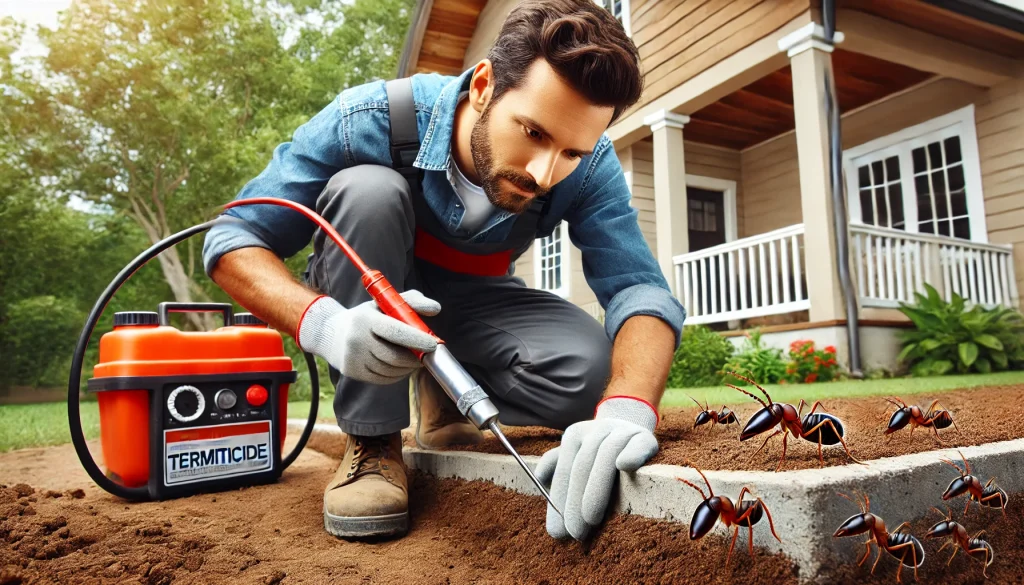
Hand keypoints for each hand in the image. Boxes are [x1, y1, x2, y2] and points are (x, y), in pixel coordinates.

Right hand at [297, 290, 439, 384]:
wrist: (332, 332)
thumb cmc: (369, 315)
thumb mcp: (385, 302)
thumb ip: (412, 301)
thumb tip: (436, 308)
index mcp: (366, 319)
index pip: (395, 331)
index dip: (417, 339)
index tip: (434, 344)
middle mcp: (357, 339)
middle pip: (395, 356)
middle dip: (416, 358)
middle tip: (428, 355)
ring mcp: (354, 358)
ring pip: (391, 370)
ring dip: (408, 367)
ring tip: (415, 359)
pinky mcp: (353, 372)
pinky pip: (384, 378)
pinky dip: (398, 374)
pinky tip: (401, 366)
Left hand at [535, 396, 658, 540]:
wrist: (632, 424)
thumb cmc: (600, 449)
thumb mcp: (576, 452)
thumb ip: (557, 463)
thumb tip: (539, 476)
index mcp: (575, 435)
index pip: (565, 471)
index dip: (559, 500)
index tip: (558, 531)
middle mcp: (596, 430)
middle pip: (582, 466)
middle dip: (576, 502)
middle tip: (575, 532)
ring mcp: (621, 431)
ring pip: (606, 456)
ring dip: (597, 488)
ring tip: (592, 519)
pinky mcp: (645, 437)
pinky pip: (638, 445)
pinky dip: (631, 454)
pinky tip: (624, 466)